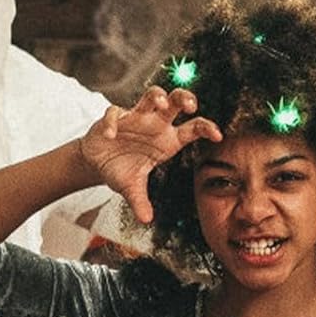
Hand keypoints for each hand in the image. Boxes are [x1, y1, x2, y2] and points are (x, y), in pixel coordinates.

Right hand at [79, 86, 221, 223]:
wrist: (97, 162)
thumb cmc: (121, 169)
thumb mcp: (131, 188)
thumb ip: (140, 202)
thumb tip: (146, 220)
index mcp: (166, 140)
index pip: (192, 129)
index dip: (206, 128)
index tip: (218, 135)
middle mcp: (155, 124)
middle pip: (176, 101)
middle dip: (185, 98)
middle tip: (191, 106)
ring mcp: (135, 117)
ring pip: (152, 96)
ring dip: (157, 97)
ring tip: (160, 103)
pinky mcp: (114, 117)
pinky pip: (115, 113)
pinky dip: (113, 122)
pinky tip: (110, 135)